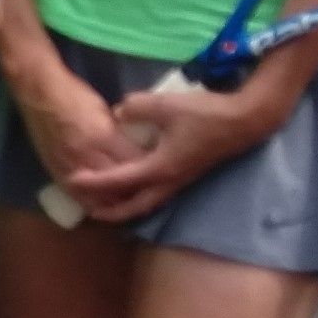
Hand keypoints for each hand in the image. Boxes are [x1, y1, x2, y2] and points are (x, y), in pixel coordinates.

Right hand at [8, 59, 137, 208]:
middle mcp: (87, 156)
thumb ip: (118, 133)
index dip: (148, 171)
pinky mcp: (57, 172)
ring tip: (129, 203)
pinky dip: (94, 204)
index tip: (160, 173)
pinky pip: (79, 197)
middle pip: (118, 185)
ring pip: (99, 196)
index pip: (133, 162)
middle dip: (135, 190)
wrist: (39, 94)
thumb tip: (134, 148)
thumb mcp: (103, 110)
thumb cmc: (74, 95)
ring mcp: (70, 167)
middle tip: (150, 192)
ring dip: (116, 203)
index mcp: (102, 136)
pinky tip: (104, 206)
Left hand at [63, 79, 274, 223]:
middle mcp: (169, 182)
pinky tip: (136, 185)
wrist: (245, 121)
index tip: (72, 180)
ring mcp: (181, 181)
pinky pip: (158, 194)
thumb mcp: (165, 105)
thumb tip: (119, 113)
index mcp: (159, 169)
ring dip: (127, 207)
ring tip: (109, 203)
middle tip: (89, 210)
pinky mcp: (188, 174)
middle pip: (133, 208)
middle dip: (110, 212)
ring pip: (148, 203)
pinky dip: (142, 196)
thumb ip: (136, 108)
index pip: (118, 181)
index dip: (93, 182)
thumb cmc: (205, 115)